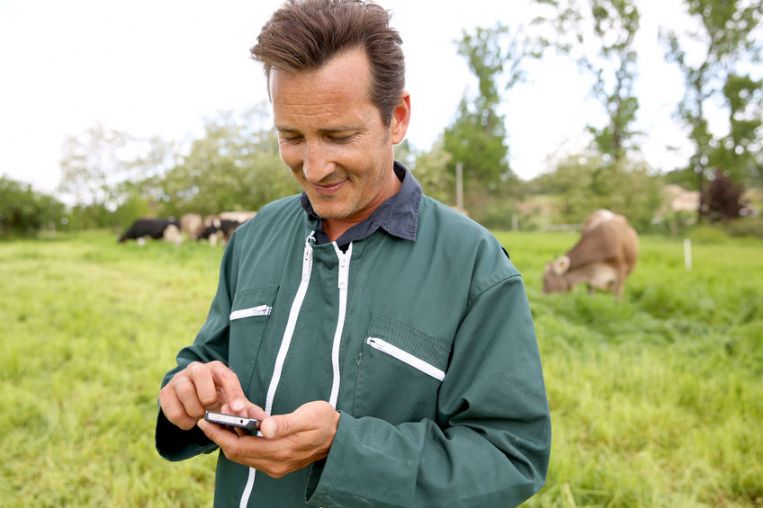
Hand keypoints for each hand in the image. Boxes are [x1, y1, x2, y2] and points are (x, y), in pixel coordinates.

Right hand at [159, 360, 250, 429]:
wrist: (192, 400)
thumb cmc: (218, 399)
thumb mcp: (233, 403)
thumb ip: (248, 411)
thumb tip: (266, 423)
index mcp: (217, 369)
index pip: (227, 376)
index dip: (234, 393)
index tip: (238, 409)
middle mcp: (197, 369)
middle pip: (201, 374)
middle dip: (208, 397)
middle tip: (210, 411)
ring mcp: (179, 379)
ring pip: (185, 390)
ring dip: (194, 409)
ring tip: (200, 417)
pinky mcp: (165, 392)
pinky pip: (171, 406)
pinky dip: (181, 419)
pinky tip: (189, 422)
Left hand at [197, 401, 340, 478]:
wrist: (341, 438)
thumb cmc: (325, 422)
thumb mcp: (308, 416)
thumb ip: (285, 423)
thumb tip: (265, 427)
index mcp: (280, 451)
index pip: (239, 447)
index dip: (220, 434)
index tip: (207, 421)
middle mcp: (275, 464)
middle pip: (236, 453)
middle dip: (221, 435)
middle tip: (212, 416)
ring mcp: (276, 466)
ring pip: (242, 455)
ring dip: (230, 438)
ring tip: (224, 418)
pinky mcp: (277, 464)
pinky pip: (251, 455)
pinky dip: (241, 441)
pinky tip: (240, 427)